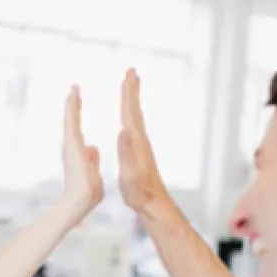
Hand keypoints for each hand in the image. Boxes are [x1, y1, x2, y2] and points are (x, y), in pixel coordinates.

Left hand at [61, 85, 103, 220]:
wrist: (77, 203)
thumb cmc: (86, 190)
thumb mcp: (92, 173)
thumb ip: (91, 159)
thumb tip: (91, 147)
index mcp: (75, 148)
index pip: (72, 121)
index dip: (73, 105)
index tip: (74, 89)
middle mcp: (71, 148)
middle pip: (69, 121)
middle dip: (72, 105)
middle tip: (73, 89)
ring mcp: (71, 153)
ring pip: (71, 129)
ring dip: (73, 114)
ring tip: (74, 102)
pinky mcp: (74, 159)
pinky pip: (75, 138)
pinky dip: (76, 128)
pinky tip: (79, 130)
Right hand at [118, 68, 167, 212]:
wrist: (153, 205)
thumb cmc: (139, 192)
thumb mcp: (129, 173)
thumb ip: (126, 152)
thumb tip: (123, 129)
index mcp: (136, 141)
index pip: (130, 112)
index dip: (128, 93)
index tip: (128, 74)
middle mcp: (140, 140)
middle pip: (135, 110)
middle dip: (131, 90)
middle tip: (131, 72)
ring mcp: (141, 146)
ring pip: (136, 117)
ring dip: (132, 101)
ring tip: (130, 89)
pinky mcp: (140, 153)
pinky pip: (134, 128)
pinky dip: (131, 117)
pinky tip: (129, 120)